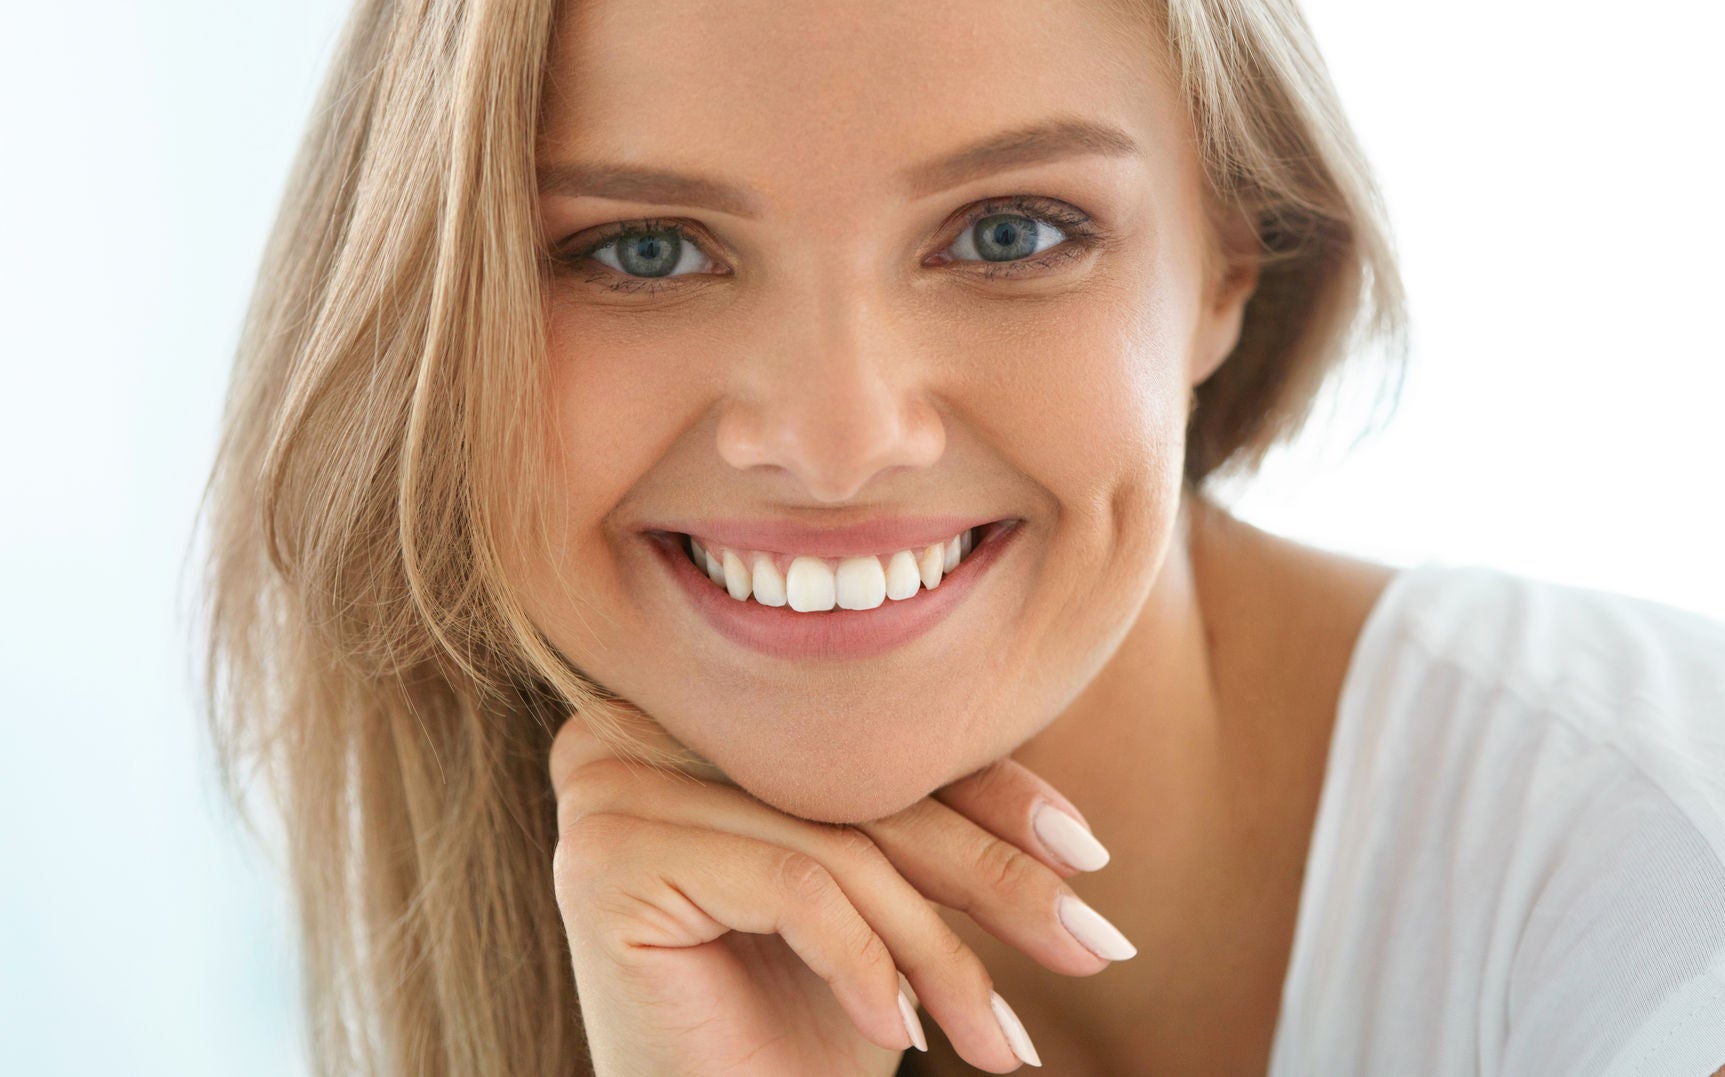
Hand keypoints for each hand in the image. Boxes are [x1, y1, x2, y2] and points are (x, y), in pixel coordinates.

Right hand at [549, 701, 1124, 1074]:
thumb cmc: (798, 1019)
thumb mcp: (889, 893)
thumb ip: (938, 802)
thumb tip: (1078, 830)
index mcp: (692, 708)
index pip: (868, 738)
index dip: (992, 796)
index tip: (1091, 858)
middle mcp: (631, 725)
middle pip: (857, 788)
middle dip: (990, 877)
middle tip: (1093, 945)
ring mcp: (606, 782)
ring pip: (837, 845)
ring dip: (940, 953)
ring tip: (998, 1041)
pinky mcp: (607, 857)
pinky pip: (794, 887)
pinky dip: (865, 968)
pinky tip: (900, 1039)